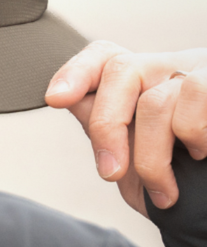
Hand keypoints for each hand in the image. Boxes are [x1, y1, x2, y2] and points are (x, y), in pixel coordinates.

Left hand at [45, 42, 206, 216]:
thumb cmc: (187, 184)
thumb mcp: (138, 162)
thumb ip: (107, 130)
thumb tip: (71, 101)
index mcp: (144, 81)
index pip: (104, 55)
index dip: (77, 72)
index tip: (55, 99)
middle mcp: (170, 67)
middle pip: (120, 70)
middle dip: (106, 126)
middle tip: (110, 173)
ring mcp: (199, 70)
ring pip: (155, 99)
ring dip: (152, 156)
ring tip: (164, 190)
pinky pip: (196, 96)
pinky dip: (194, 135)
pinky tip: (202, 156)